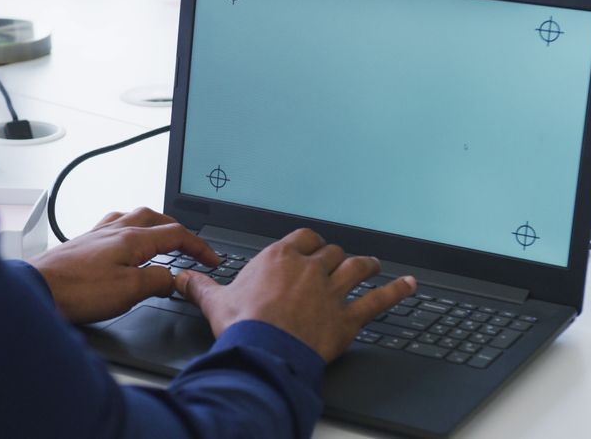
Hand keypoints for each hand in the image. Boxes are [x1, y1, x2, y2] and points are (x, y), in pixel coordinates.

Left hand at [29, 207, 220, 323]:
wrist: (36, 290)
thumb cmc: (77, 291)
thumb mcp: (129, 291)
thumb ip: (157, 280)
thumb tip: (174, 277)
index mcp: (132, 238)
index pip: (177, 235)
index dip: (199, 247)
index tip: (212, 260)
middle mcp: (115, 230)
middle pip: (156, 218)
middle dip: (179, 230)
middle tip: (191, 246)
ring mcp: (97, 234)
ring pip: (134, 217)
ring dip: (154, 225)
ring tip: (161, 238)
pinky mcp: (82, 243)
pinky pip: (113, 225)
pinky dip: (129, 229)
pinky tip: (123, 241)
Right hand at [175, 229, 416, 361]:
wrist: (263, 352)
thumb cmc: (241, 327)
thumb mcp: (214, 302)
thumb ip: (199, 286)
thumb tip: (181, 278)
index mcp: (280, 259)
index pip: (302, 238)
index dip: (310, 242)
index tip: (311, 247)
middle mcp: (309, 269)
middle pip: (331, 253)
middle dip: (335, 257)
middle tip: (338, 262)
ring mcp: (332, 292)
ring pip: (356, 269)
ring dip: (367, 265)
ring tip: (373, 264)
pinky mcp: (347, 318)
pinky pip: (378, 300)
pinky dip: (396, 291)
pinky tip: (409, 285)